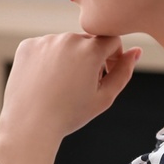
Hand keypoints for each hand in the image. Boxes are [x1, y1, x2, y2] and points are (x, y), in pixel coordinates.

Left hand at [0, 33, 140, 141]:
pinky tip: (44, 81)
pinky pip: (44, 47)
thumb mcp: (104, 97)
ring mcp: (45, 41)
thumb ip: (123, 72)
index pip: (112, 40)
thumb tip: (136, 51)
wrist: (29, 125)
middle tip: (80, 86)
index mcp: (90, 49)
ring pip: (64, 44)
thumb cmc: (69, 115)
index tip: (105, 73)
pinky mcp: (27, 46)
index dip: (113, 57)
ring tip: (60, 86)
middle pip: (87, 42)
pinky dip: (46, 60)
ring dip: (67, 58)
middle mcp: (68, 39)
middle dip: (89, 59)